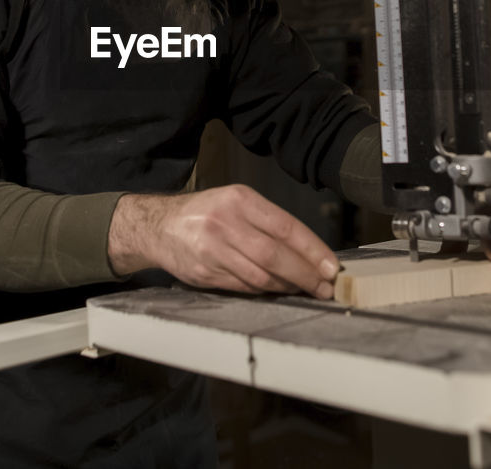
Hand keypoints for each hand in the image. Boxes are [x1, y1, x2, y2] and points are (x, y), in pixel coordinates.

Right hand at [107, 185, 339, 298]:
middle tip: (325, 288)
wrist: (158, 227)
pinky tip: (276, 290)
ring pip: (261, 276)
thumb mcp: (236, 203)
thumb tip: (309, 251)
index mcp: (239, 200)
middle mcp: (225, 223)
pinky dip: (264, 291)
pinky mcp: (204, 274)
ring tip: (305, 290)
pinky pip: (244, 287)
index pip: (285, 227)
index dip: (312, 250)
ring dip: (287, 286)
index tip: (332, 267)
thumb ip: (268, 222)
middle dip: (305, 275)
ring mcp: (212, 250)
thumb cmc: (207, 213)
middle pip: (275, 256)